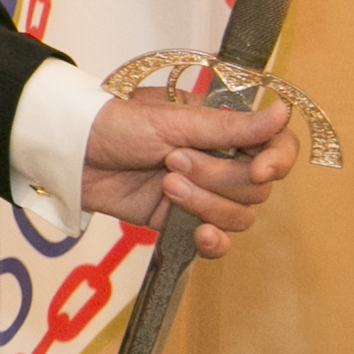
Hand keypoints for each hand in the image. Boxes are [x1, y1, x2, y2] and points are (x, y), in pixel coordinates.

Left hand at [79, 94, 297, 257]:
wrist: (70, 154)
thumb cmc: (115, 123)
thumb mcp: (172, 121)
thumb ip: (229, 127)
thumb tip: (283, 112)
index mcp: (223, 128)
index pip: (277, 146)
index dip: (278, 161)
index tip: (261, 170)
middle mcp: (220, 160)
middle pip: (256, 186)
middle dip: (217, 177)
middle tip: (171, 160)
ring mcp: (203, 192)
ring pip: (239, 215)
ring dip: (205, 202)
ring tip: (165, 183)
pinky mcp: (181, 220)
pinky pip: (216, 240)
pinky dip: (213, 241)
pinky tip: (200, 235)